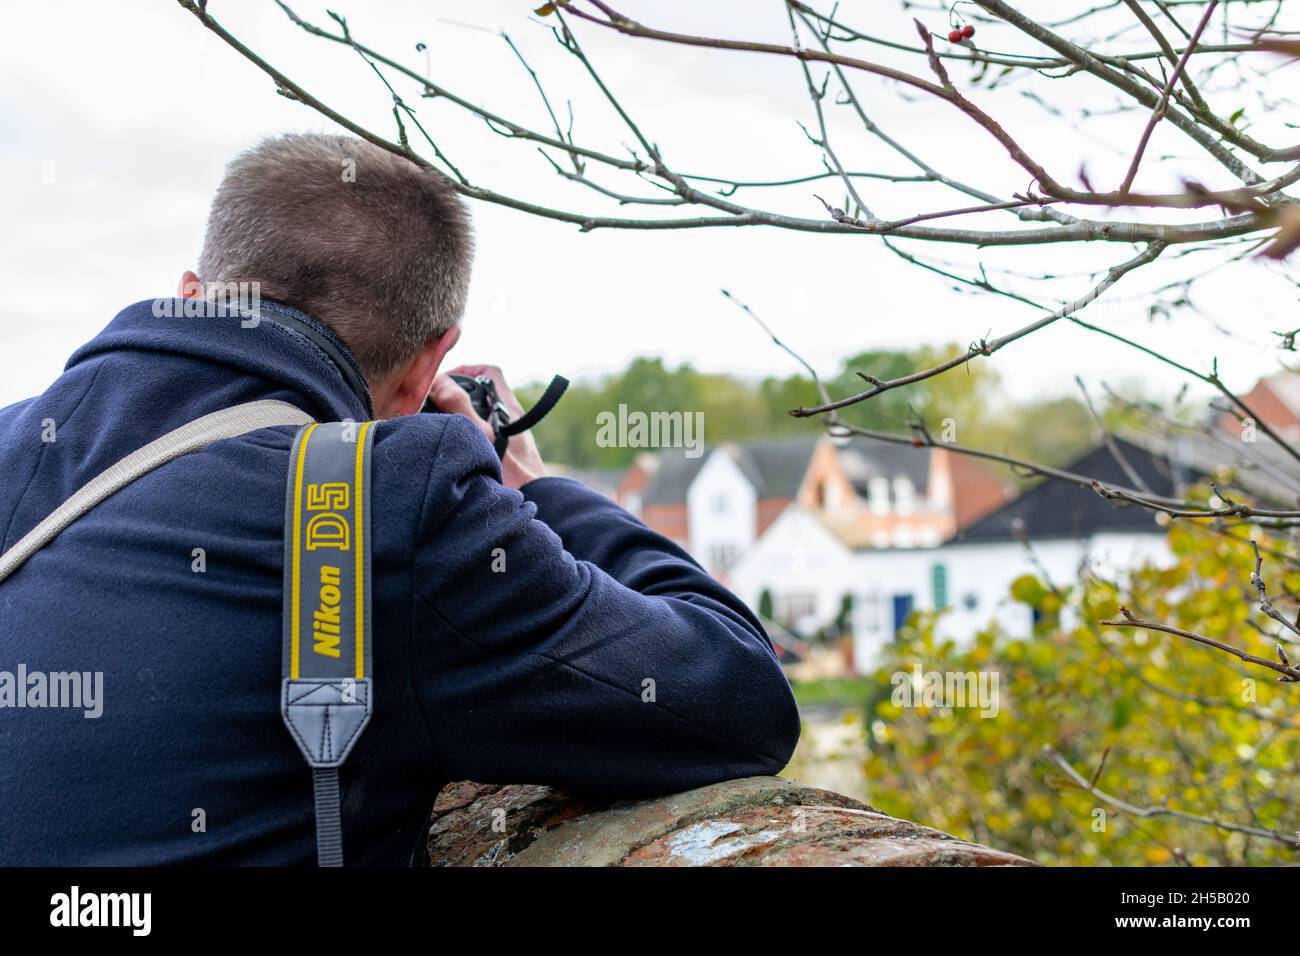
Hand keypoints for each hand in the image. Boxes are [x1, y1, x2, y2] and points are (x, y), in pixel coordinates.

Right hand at [426, 365, 545, 489]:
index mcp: (508, 406)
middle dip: (457, 393)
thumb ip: (459, 406)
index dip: (466, 369)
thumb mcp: (481, 436)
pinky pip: (484, 431)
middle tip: (434, 403)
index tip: (443, 382)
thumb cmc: (512, 474)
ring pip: (481, 412)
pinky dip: (468, 431)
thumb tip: (438, 382)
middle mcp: (511, 416)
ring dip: (461, 414)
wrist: (535, 501)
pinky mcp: (507, 450)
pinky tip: (454, 445)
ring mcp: (510, 433)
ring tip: (440, 424)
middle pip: (482, 390)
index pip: (489, 372)